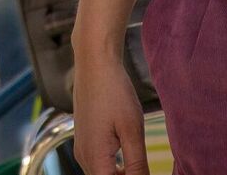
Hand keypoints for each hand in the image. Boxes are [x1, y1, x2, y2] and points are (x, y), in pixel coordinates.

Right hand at [74, 52, 149, 173]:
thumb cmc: (114, 92)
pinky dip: (114, 169)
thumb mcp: (132, 130)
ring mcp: (82, 148)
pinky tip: (130, 161)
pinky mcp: (84, 140)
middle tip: (145, 170)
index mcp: (95, 158)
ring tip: (141, 170)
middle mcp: (83, 157)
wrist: (95, 64)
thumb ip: (137, 165)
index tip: (144, 172)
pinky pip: (98, 165)